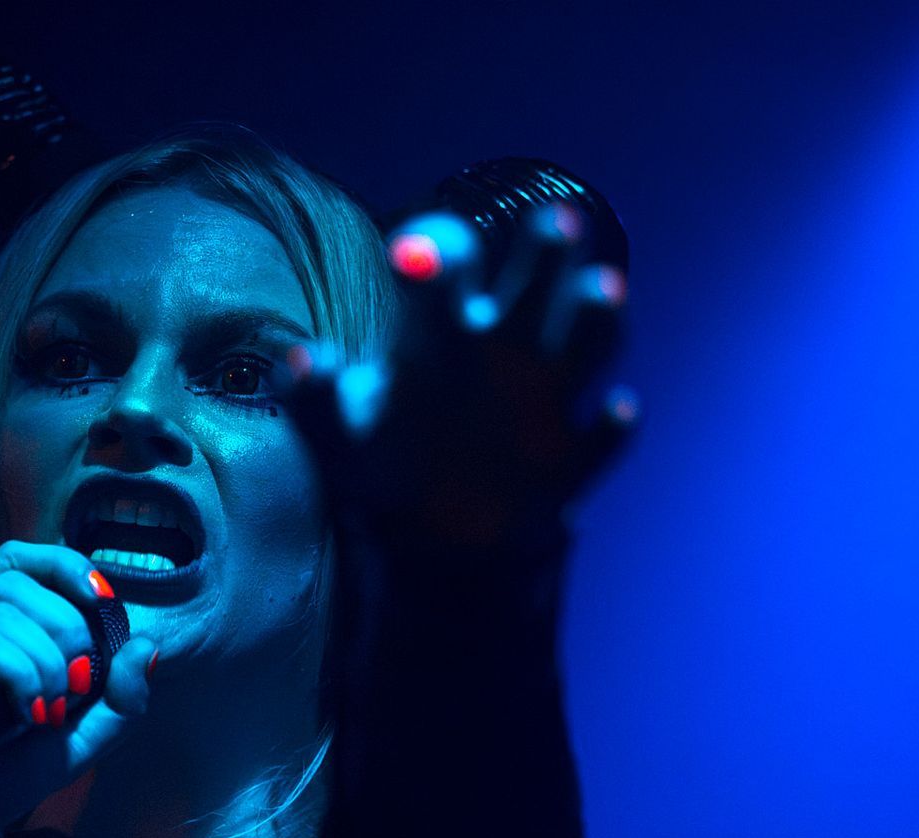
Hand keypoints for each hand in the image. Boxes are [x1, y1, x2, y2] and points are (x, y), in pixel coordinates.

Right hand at [0, 541, 159, 828]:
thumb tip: (147, 644)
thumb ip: (119, 695)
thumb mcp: (79, 737)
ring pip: (4, 608)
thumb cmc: (1, 778)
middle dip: (68, 633)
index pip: (24, 560)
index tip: (104, 604)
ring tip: (46, 713)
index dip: (67, 569)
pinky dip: (16, 671)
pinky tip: (22, 712)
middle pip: (22, 582)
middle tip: (75, 690)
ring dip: (45, 663)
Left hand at [277, 202, 639, 553]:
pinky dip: (612, 427)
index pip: (452, 264)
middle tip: (554, 222)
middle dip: (548, 252)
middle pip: (538, 280)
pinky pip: (601, 440)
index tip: (411, 256)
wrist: (432, 534)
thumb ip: (314, 397)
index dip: (440, 254)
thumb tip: (299, 360)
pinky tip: (618, 410)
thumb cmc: (384, 460)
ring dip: (598, 317)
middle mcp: (509, 346)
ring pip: (588, 342)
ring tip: (602, 290)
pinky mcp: (574, 460)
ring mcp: (550, 400)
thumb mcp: (338, 435)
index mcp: (446, 326)